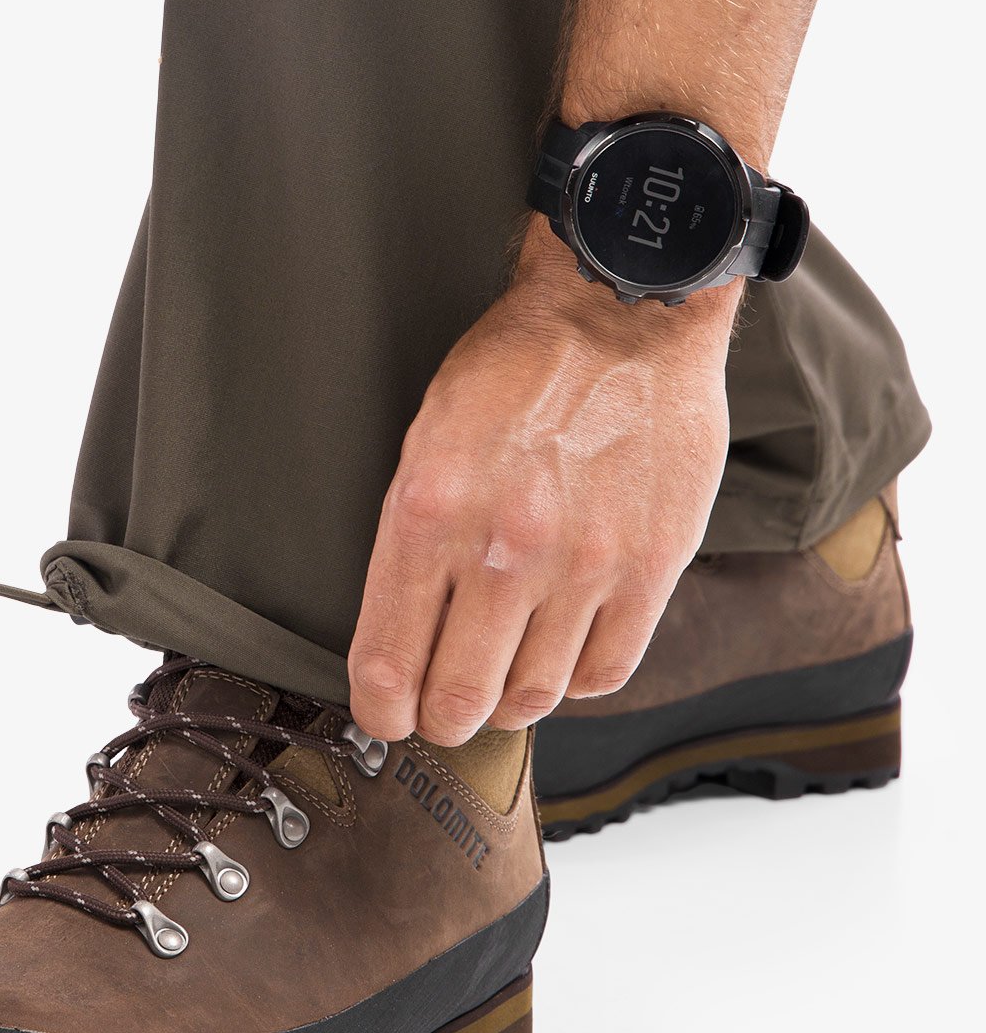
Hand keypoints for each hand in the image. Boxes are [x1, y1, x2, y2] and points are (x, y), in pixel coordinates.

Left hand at [348, 221, 734, 744]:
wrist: (623, 313)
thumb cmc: (517, 367)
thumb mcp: (427, 437)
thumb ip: (412, 538)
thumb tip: (402, 633)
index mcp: (429, 512)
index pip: (389, 662)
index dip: (380, 711)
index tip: (384, 717)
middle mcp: (503, 549)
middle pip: (461, 698)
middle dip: (441, 720)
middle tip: (441, 713)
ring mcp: (584, 564)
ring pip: (533, 696)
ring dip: (508, 703)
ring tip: (501, 681)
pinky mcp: (652, 567)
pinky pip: (604, 671)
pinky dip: (574, 680)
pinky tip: (560, 655)